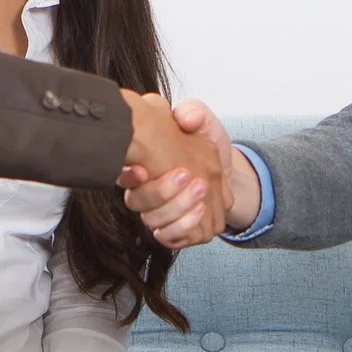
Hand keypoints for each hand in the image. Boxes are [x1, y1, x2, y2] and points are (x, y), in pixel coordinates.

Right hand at [117, 90, 226, 247]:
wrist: (227, 168)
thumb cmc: (207, 143)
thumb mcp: (203, 121)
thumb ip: (193, 113)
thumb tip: (185, 118)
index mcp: (143, 165)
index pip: (123, 175)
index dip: (128, 176)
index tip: (143, 170)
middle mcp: (145, 192)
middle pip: (137, 203)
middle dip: (161, 192)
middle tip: (187, 175)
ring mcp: (159, 213)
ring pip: (154, 222)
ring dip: (177, 209)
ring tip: (201, 191)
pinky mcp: (175, 230)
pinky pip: (170, 238)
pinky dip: (184, 228)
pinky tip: (200, 211)